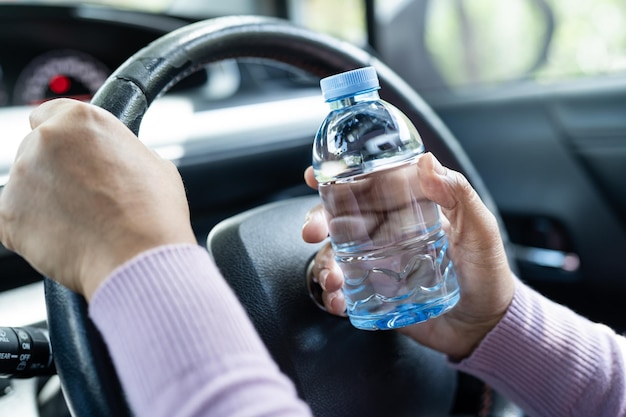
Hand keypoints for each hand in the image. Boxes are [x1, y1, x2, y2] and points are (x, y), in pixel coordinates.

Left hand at [0, 99, 195, 299]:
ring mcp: (21, 178)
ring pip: (26, 186)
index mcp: (80, 120)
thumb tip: (116, 160)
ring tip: (82, 223)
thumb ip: (121, 152)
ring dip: (45, 200)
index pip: (48, 115)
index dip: (63, 138)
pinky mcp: (7, 216)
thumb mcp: (153, 164)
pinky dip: (32, 229)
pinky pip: (13, 220)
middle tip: (86, 197)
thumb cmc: (153, 213)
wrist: (139, 258)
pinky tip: (65, 237)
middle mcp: (43, 141)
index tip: (70, 153)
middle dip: (56, 172)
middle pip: (36, 151)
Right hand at [302, 152, 515, 358]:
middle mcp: (385, 234)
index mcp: (405, 211)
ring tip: (333, 280)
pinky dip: (331, 295)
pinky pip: (343, 290)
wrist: (486, 324)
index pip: (367, 187)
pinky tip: (336, 301)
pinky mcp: (373, 294)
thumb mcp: (479, 229)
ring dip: (323, 263)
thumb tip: (426, 162)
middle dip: (317, 221)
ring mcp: (376, 264)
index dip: (337, 178)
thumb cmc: (486, 272)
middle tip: (312, 232)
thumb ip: (458, 195)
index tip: (314, 175)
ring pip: (334, 255)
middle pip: (339, 219)